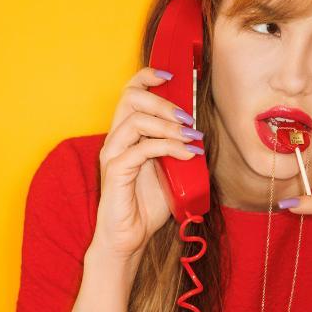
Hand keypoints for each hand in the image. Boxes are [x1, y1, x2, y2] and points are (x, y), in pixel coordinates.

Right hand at [91, 66, 203, 261]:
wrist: (130, 236)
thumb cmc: (146, 204)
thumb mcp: (168, 169)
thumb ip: (176, 148)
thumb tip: (198, 131)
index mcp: (126, 134)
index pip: (129, 92)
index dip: (147, 76)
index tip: (170, 75)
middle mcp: (116, 139)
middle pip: (130, 98)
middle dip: (163, 102)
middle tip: (188, 118)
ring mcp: (114, 154)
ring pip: (136, 121)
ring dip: (169, 126)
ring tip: (191, 138)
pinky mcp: (116, 172)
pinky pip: (141, 149)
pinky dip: (168, 148)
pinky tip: (187, 155)